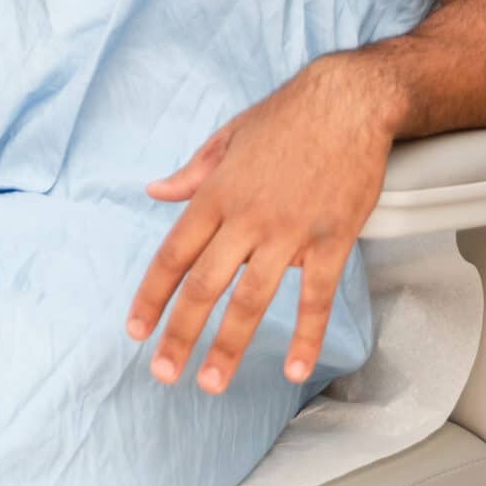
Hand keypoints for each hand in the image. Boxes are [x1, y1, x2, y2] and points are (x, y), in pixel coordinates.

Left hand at [126, 56, 398, 394]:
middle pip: (205, 286)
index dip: (152, 296)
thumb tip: (157, 191)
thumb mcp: (228, 137)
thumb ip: (193, 173)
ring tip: (211, 383)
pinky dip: (307, 335)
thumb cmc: (287, 116)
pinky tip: (294, 367)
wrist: (349, 101)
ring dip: (229, 345)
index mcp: (217, 194)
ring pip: (252, 299)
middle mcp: (248, 218)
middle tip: (164, 373)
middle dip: (180, 334)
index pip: (174, 254)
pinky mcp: (332, 240)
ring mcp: (291, 233)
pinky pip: (317, 298)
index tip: (136, 330)